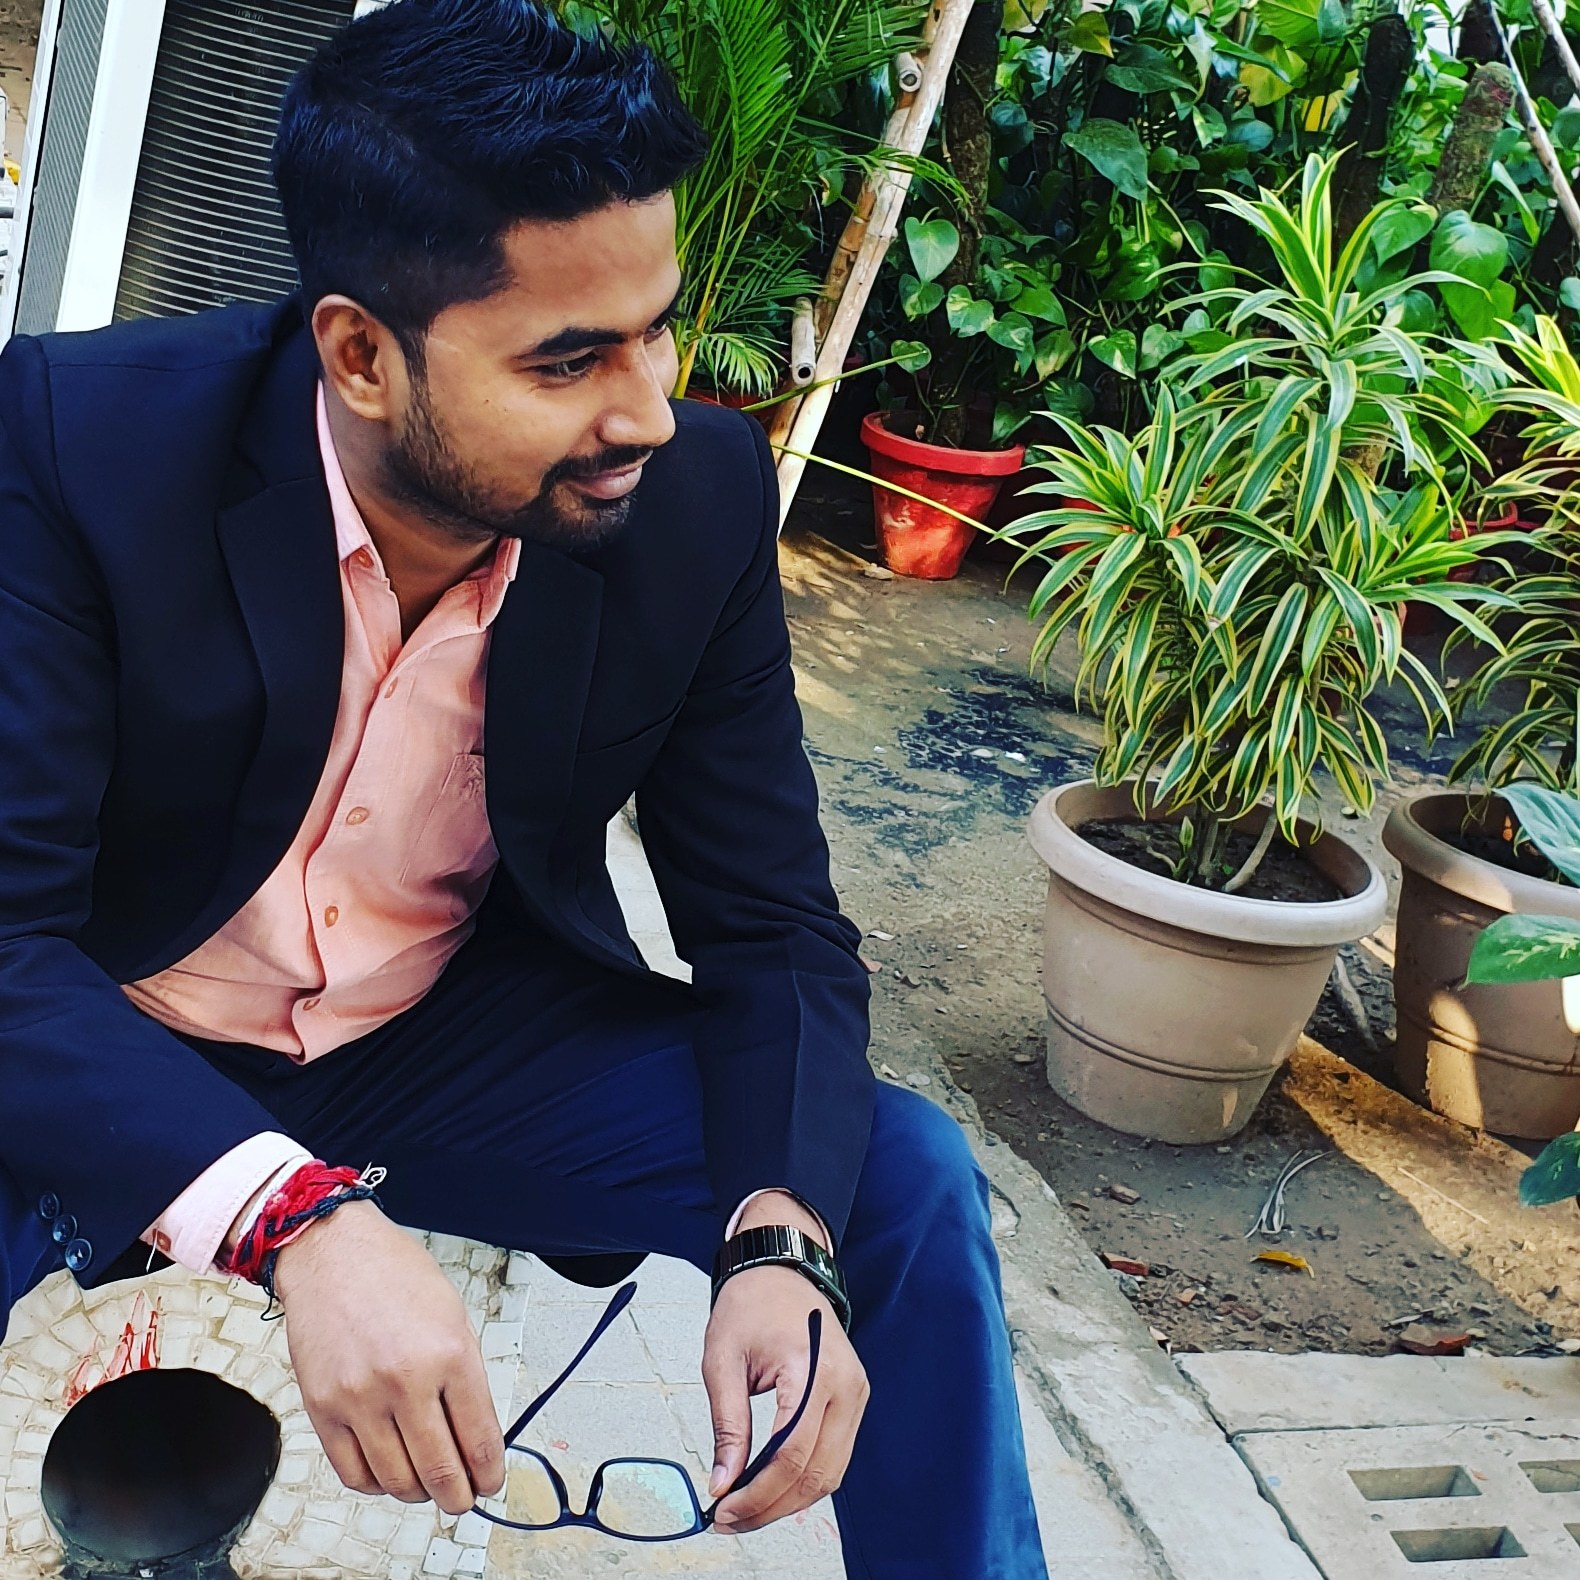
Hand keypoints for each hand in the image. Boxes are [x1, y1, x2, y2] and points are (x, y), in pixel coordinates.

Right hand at [272, 1201, 505, 1513]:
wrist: (333, 1253)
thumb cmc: (395, 1275)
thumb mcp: (453, 1316)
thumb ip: (465, 1377)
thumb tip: (477, 1435)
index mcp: (449, 1354)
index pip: (480, 1439)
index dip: (490, 1472)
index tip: (491, 1481)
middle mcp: (405, 1381)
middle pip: (440, 1472)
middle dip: (459, 1496)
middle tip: (463, 1498)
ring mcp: (360, 1399)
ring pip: (397, 1481)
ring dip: (419, 1494)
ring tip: (427, 1484)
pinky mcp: (322, 1409)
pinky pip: (353, 1473)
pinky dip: (376, 1484)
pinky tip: (389, 1473)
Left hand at [703, 1200, 867, 1534]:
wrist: (781, 1270)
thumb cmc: (752, 1303)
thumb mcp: (723, 1360)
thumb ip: (727, 1425)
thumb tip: (723, 1483)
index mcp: (813, 1367)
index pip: (792, 1451)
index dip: (758, 1491)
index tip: (723, 1510)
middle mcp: (845, 1384)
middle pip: (816, 1471)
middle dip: (771, 1505)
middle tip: (729, 1519)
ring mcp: (855, 1393)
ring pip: (830, 1473)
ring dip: (788, 1500)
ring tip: (746, 1509)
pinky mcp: (853, 1400)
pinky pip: (834, 1456)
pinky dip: (804, 1480)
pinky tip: (771, 1487)